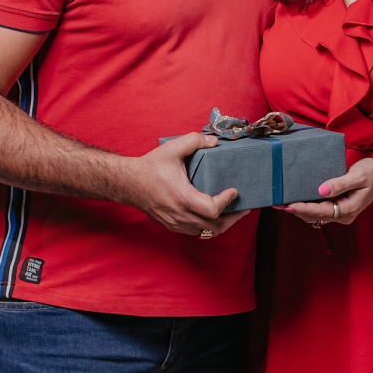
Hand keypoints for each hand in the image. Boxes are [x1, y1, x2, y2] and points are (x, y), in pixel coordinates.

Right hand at [128, 133, 249, 236]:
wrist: (128, 183)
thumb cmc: (149, 167)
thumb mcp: (172, 148)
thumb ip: (194, 140)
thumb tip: (215, 141)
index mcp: (183, 198)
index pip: (213, 210)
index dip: (227, 202)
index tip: (234, 191)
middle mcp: (180, 215)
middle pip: (215, 226)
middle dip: (233, 217)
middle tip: (245, 207)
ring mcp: (175, 223)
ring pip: (206, 232)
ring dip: (222, 224)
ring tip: (234, 213)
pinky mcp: (172, 225)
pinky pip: (196, 232)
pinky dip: (208, 226)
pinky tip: (215, 217)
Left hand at [279, 157, 372, 226]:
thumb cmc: (372, 173)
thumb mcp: (357, 176)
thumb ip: (339, 183)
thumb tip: (321, 190)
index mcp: (348, 209)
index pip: (321, 211)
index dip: (303, 209)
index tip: (288, 205)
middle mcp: (343, 215)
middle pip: (315, 216)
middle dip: (296, 211)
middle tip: (277, 204)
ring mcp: (340, 212)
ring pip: (316, 215)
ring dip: (299, 210)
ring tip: (282, 203)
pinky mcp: (338, 207)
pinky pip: (319, 210)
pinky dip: (307, 206)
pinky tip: (296, 200)